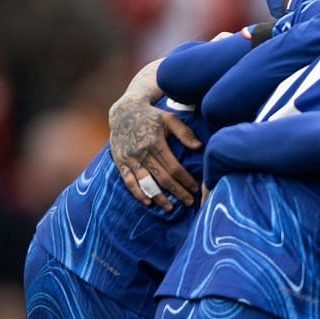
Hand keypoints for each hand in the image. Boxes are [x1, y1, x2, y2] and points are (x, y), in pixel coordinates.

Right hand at [108, 62, 199, 209]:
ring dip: (159, 197)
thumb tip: (199, 147)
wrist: (124, 111)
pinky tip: (148, 202)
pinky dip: (138, 193)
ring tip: (170, 208)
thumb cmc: (152, 115)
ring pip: (146, 183)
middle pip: (162, 178)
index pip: (174, 168)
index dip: (186, 180)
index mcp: (155, 142)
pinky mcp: (120, 161)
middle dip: (177, 192)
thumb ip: (184, 132)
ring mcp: (129, 158)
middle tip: (189, 202)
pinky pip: (128, 181)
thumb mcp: (170, 118)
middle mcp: (141, 152)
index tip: (196, 189)